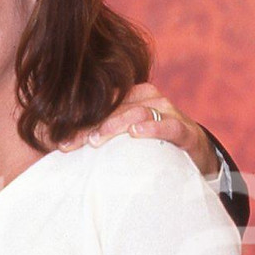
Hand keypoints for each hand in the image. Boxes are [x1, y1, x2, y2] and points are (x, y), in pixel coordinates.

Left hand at [59, 83, 218, 176]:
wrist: (195, 156)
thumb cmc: (151, 147)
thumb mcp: (123, 140)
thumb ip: (98, 139)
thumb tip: (60, 147)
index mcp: (131, 98)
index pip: (101, 106)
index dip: (79, 122)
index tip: (60, 143)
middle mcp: (149, 99)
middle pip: (114, 108)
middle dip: (89, 127)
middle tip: (71, 145)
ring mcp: (168, 113)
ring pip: (137, 112)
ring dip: (115, 125)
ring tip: (96, 140)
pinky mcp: (185, 130)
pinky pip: (169, 126)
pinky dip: (152, 129)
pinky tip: (136, 134)